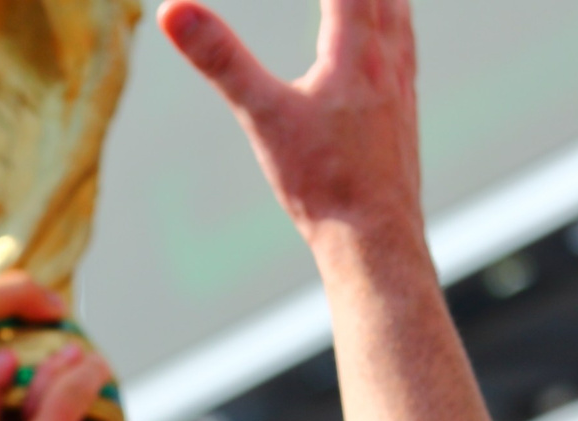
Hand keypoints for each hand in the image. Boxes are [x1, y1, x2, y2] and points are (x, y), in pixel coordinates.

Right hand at [159, 0, 421, 239]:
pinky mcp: (406, 115)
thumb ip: (220, 60)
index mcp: (355, 49)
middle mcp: (388, 59)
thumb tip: (171, 10)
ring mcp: (402, 87)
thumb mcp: (263, 117)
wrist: (376, 241)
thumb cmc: (324, 184)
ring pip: (401, 13)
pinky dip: (396, 24)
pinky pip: (405, 49)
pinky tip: (391, 40)